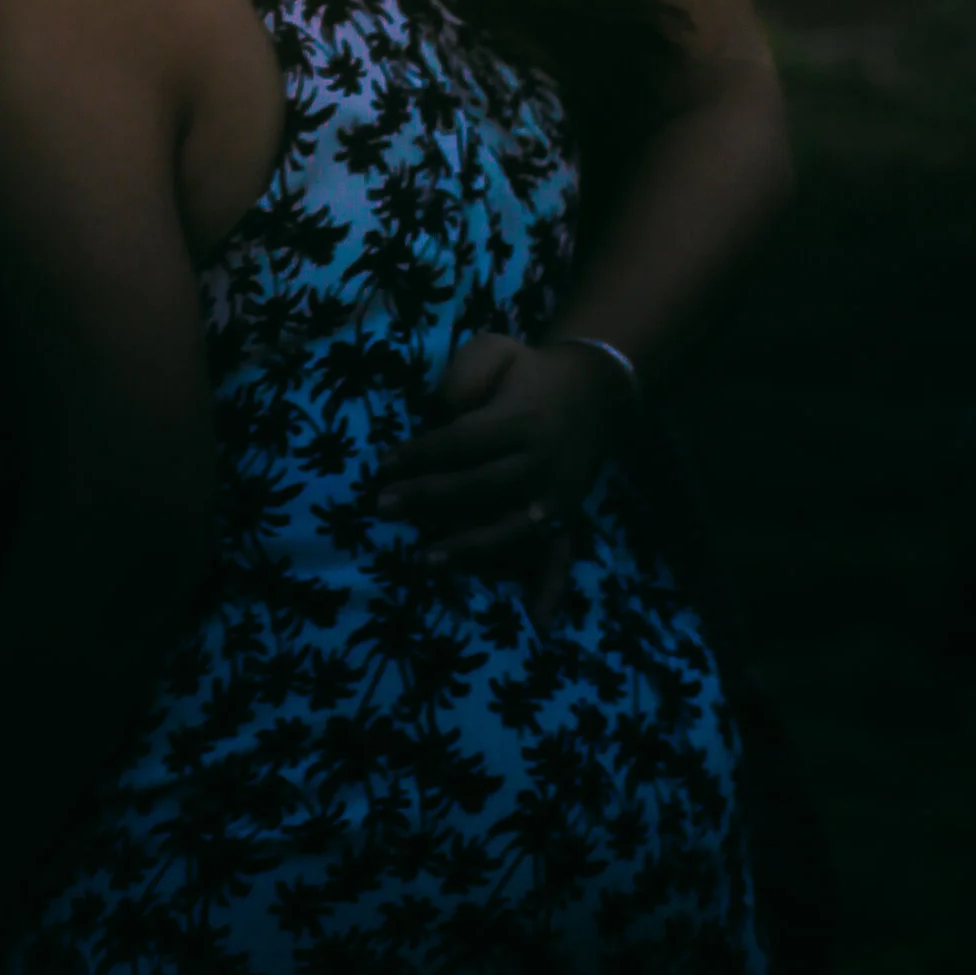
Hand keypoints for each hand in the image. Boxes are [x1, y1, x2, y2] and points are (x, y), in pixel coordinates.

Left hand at [371, 331, 626, 574]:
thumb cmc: (527, 371)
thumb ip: (463, 379)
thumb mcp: (494, 350)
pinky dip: (551, 590)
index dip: (420, 454)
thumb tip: (438, 418)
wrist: (593, 391)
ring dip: (468, 549)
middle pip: (479, 487)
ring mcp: (556, 496)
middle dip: (428, 499)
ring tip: (425, 562)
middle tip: (381, 507)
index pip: (463, 442)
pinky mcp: (567, 518)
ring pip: (510, 528)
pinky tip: (539, 624)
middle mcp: (541, 463)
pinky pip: (561, 557)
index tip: (383, 465)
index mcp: (521, 419)